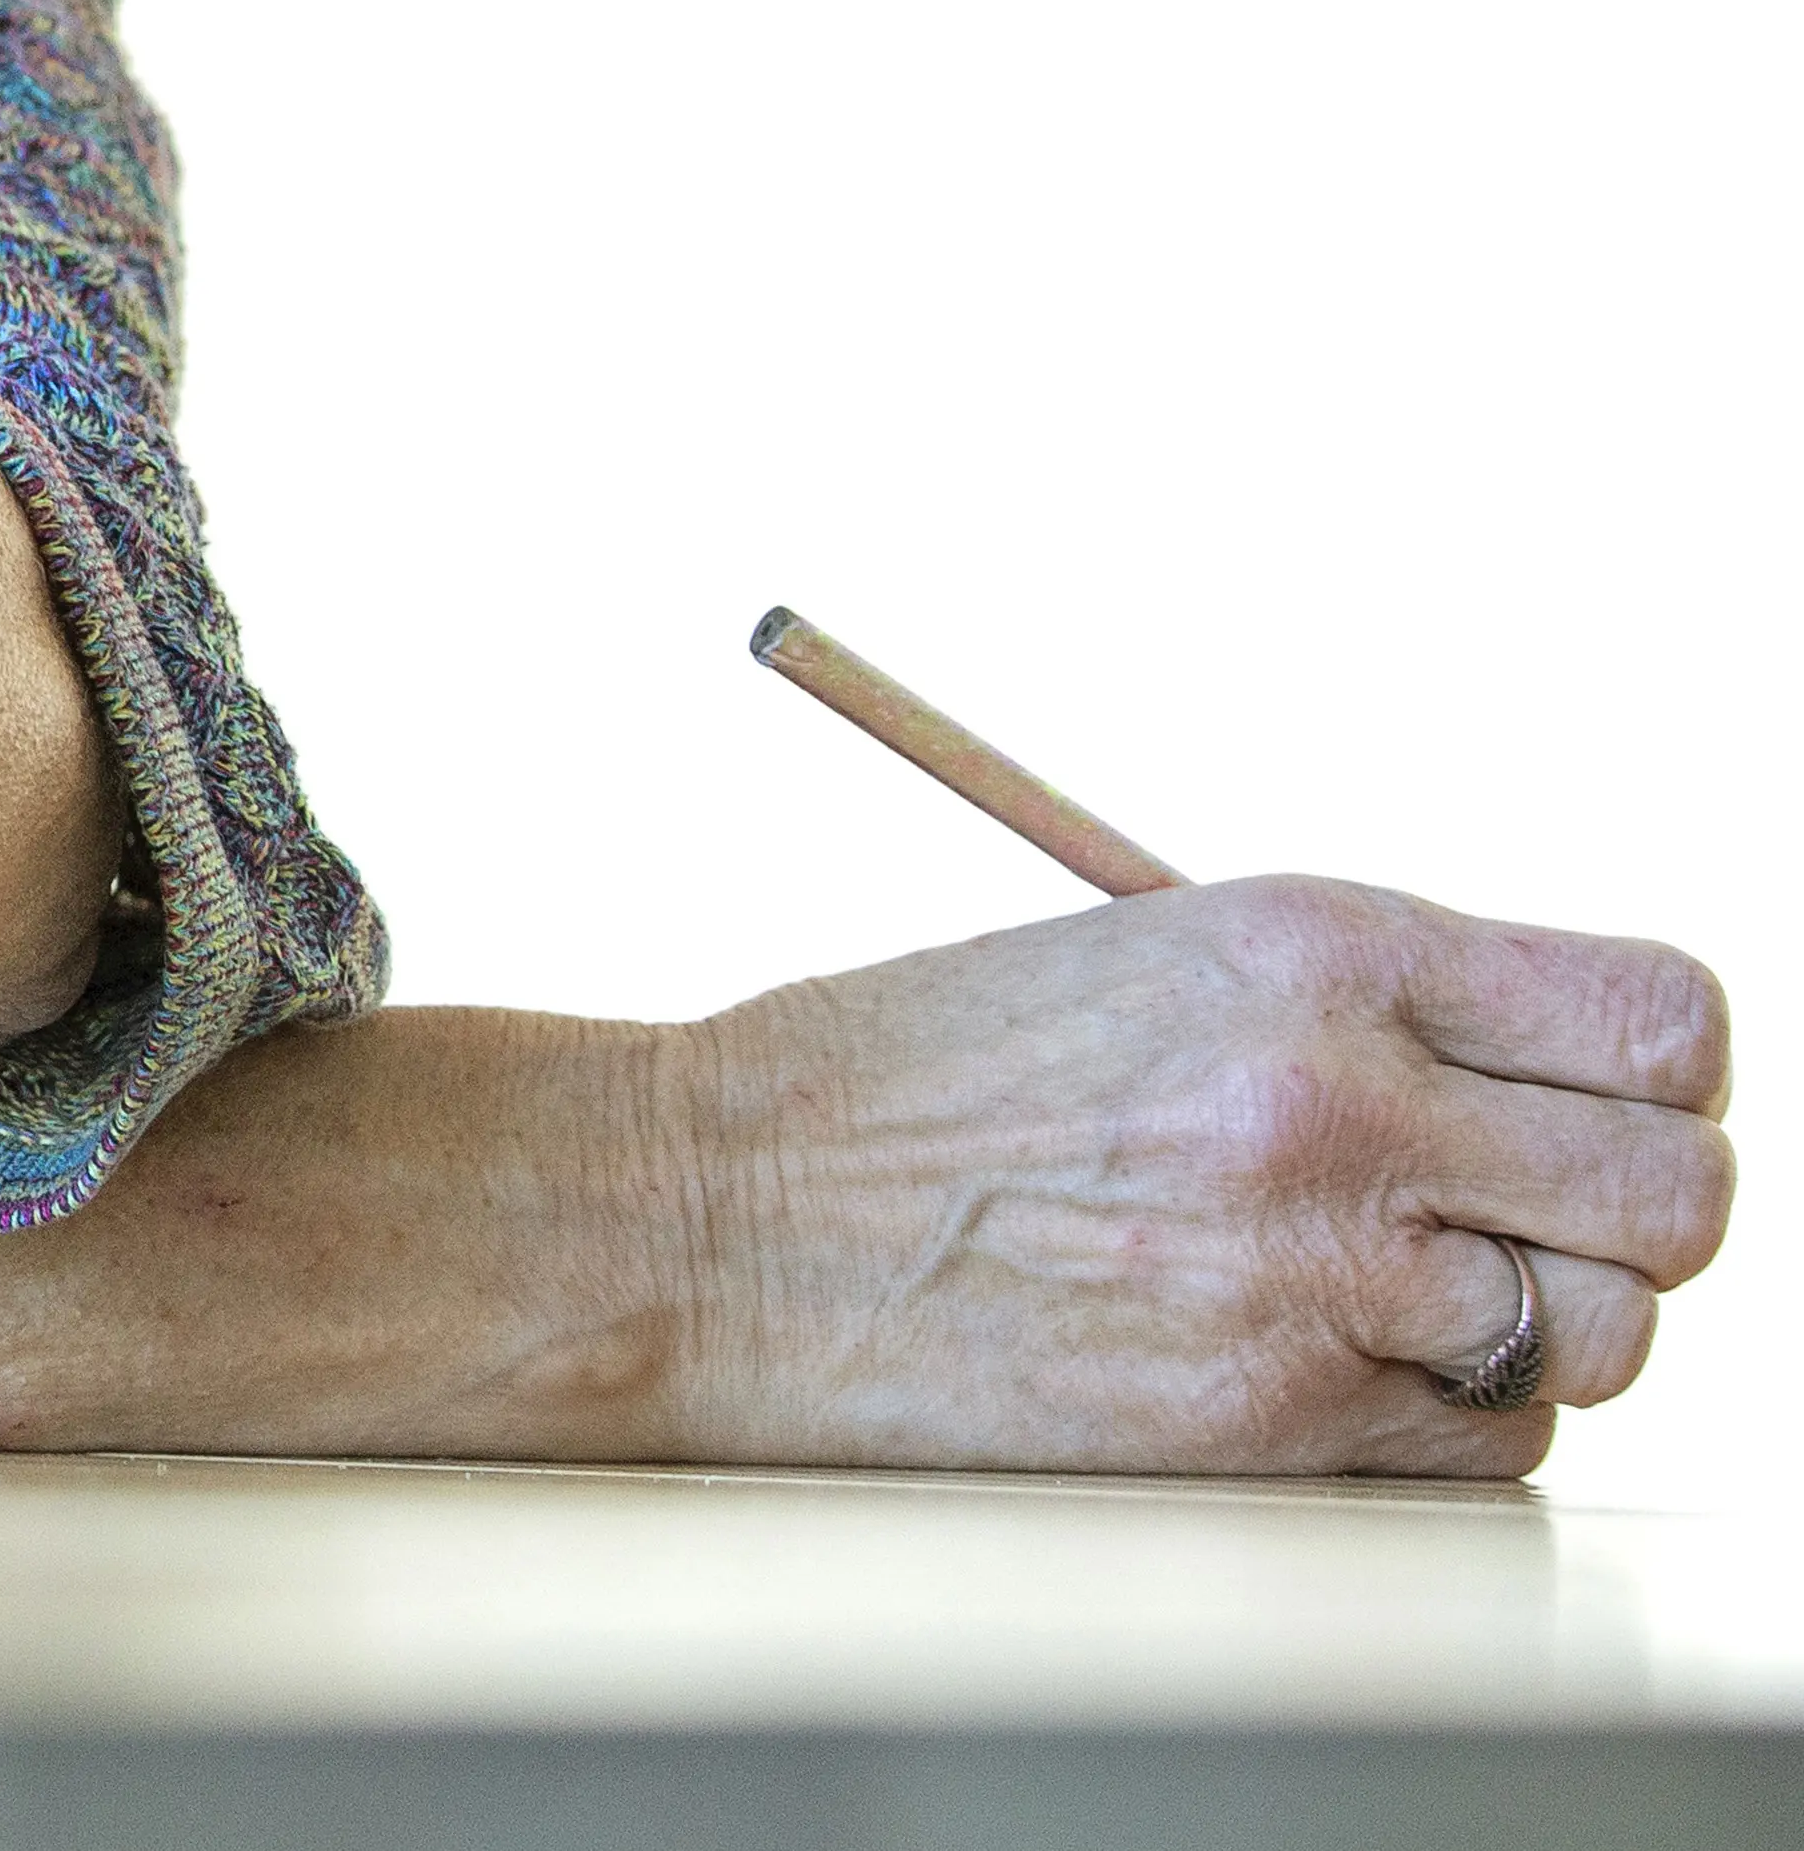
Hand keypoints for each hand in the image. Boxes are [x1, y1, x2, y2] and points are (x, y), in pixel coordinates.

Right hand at [669, 877, 1733, 1475]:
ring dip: (1526, 1330)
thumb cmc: (915, 1082)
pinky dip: (1428, 1421)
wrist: (715, 1217)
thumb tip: (1574, 1104)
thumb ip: (1376, 1017)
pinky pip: (1484, 1448)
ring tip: (1379, 1292)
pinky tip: (1299, 1359)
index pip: (1665, 1020)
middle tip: (1521, 1218)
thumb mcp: (1160, 965)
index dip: (1656, 1079)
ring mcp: (1313, 1273)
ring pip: (1603, 1340)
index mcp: (1315, 947)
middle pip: (1680, 1197)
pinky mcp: (1271, 1422)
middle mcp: (1340, 1100)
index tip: (1591, 1103)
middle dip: (1628, 1219)